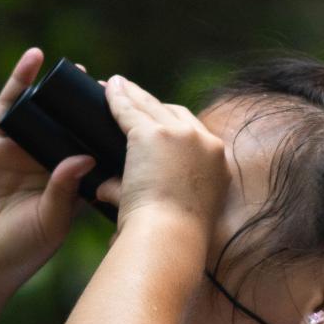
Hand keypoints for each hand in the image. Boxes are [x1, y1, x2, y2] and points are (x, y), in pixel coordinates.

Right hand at [0, 48, 94, 292]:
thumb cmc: (22, 249)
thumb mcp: (54, 219)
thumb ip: (67, 190)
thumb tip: (86, 158)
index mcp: (68, 179)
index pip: (91, 147)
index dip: (107, 131)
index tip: (131, 115)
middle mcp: (45, 159)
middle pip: (70, 124)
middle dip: (87, 105)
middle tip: (111, 86)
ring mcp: (18, 148)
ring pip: (42, 110)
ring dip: (59, 89)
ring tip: (79, 70)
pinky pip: (7, 105)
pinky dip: (19, 79)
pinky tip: (34, 59)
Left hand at [95, 74, 228, 228]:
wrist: (170, 238)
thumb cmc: (171, 236)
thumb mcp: (176, 211)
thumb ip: (151, 194)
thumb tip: (105, 188)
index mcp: (218, 163)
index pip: (194, 133)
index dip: (172, 124)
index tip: (155, 121)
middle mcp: (206, 144)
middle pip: (175, 113)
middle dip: (152, 104)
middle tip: (132, 95)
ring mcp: (181, 136)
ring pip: (152, 106)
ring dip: (133, 95)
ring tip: (116, 86)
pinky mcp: (153, 134)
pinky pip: (129, 110)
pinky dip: (116, 99)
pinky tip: (106, 90)